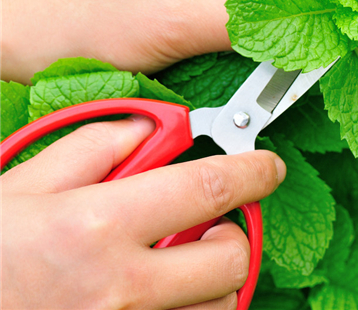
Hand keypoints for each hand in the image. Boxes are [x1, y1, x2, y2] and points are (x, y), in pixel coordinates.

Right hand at [1, 115, 285, 308]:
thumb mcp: (23, 185)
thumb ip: (94, 146)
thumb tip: (150, 128)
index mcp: (96, 226)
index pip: (209, 188)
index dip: (254, 170)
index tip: (268, 166)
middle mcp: (120, 286)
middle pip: (232, 260)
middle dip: (235, 234)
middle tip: (210, 223)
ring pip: (219, 307)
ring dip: (214, 280)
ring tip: (181, 264)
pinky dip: (191, 309)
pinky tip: (164, 294)